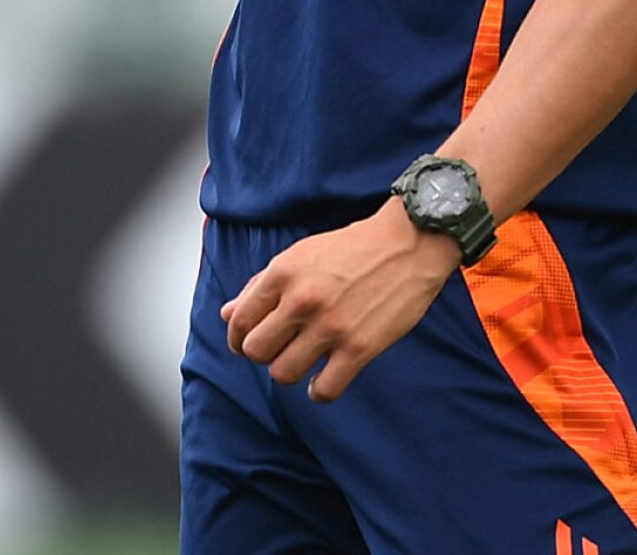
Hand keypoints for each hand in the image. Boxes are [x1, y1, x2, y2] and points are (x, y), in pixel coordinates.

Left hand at [220, 201, 460, 402]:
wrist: (408, 244)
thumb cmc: (351, 249)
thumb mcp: (298, 256)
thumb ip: (260, 286)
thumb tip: (228, 314)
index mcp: (282, 274)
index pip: (240, 321)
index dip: (238, 338)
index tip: (247, 343)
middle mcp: (302, 301)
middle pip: (256, 351)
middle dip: (262, 354)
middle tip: (277, 350)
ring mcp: (331, 326)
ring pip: (283, 373)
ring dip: (288, 372)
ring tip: (300, 362)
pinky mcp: (360, 347)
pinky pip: (325, 389)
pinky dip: (318, 391)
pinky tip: (320, 382)